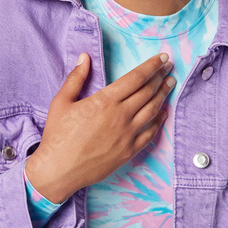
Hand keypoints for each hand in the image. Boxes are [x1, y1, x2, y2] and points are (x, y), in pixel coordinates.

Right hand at [25, 52, 174, 203]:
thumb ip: (76, 78)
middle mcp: (120, 116)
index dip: (151, 66)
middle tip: (169, 67)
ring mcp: (127, 135)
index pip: (135, 78)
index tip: (161, 58)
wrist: (59, 169)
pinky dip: (159, 121)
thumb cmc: (58, 135)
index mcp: (105, 101)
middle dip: (161, 77)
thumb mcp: (61, 101)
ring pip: (152, 110)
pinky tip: (163, 113)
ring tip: (170, 84)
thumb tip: (84, 57)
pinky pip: (150, 133)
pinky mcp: (129, 151)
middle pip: (148, 92)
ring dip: (163, 95)